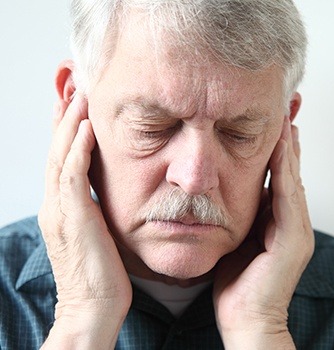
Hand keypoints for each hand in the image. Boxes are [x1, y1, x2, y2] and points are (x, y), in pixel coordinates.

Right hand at [39, 94, 131, 348]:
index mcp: (61, 207)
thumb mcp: (95, 234)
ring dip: (69, 123)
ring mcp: (61, 210)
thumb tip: (103, 195)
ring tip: (78, 94)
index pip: (61, 158)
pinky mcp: (73, 218)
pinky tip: (86, 127)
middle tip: (71, 86)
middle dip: (63, 116)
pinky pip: (72, 175)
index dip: (65, 130)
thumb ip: (93, 211)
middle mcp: (55, 204)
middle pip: (56, 150)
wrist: (92, 308)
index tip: (74, 105)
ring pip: (60, 156)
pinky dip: (77, 149)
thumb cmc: (100, 273)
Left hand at [213, 117, 314, 348]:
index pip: (276, 174)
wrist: (245, 318)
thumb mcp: (232, 240)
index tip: (269, 119)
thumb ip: (235, 217)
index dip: (275, 146)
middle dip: (287, 138)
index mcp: (273, 219)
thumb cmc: (235, 282)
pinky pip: (287, 197)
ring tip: (286, 116)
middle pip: (288, 169)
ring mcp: (294, 229)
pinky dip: (284, 170)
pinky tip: (282, 147)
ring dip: (288, 147)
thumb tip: (222, 194)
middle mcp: (289, 220)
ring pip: (292, 177)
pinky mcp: (293, 240)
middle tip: (287, 105)